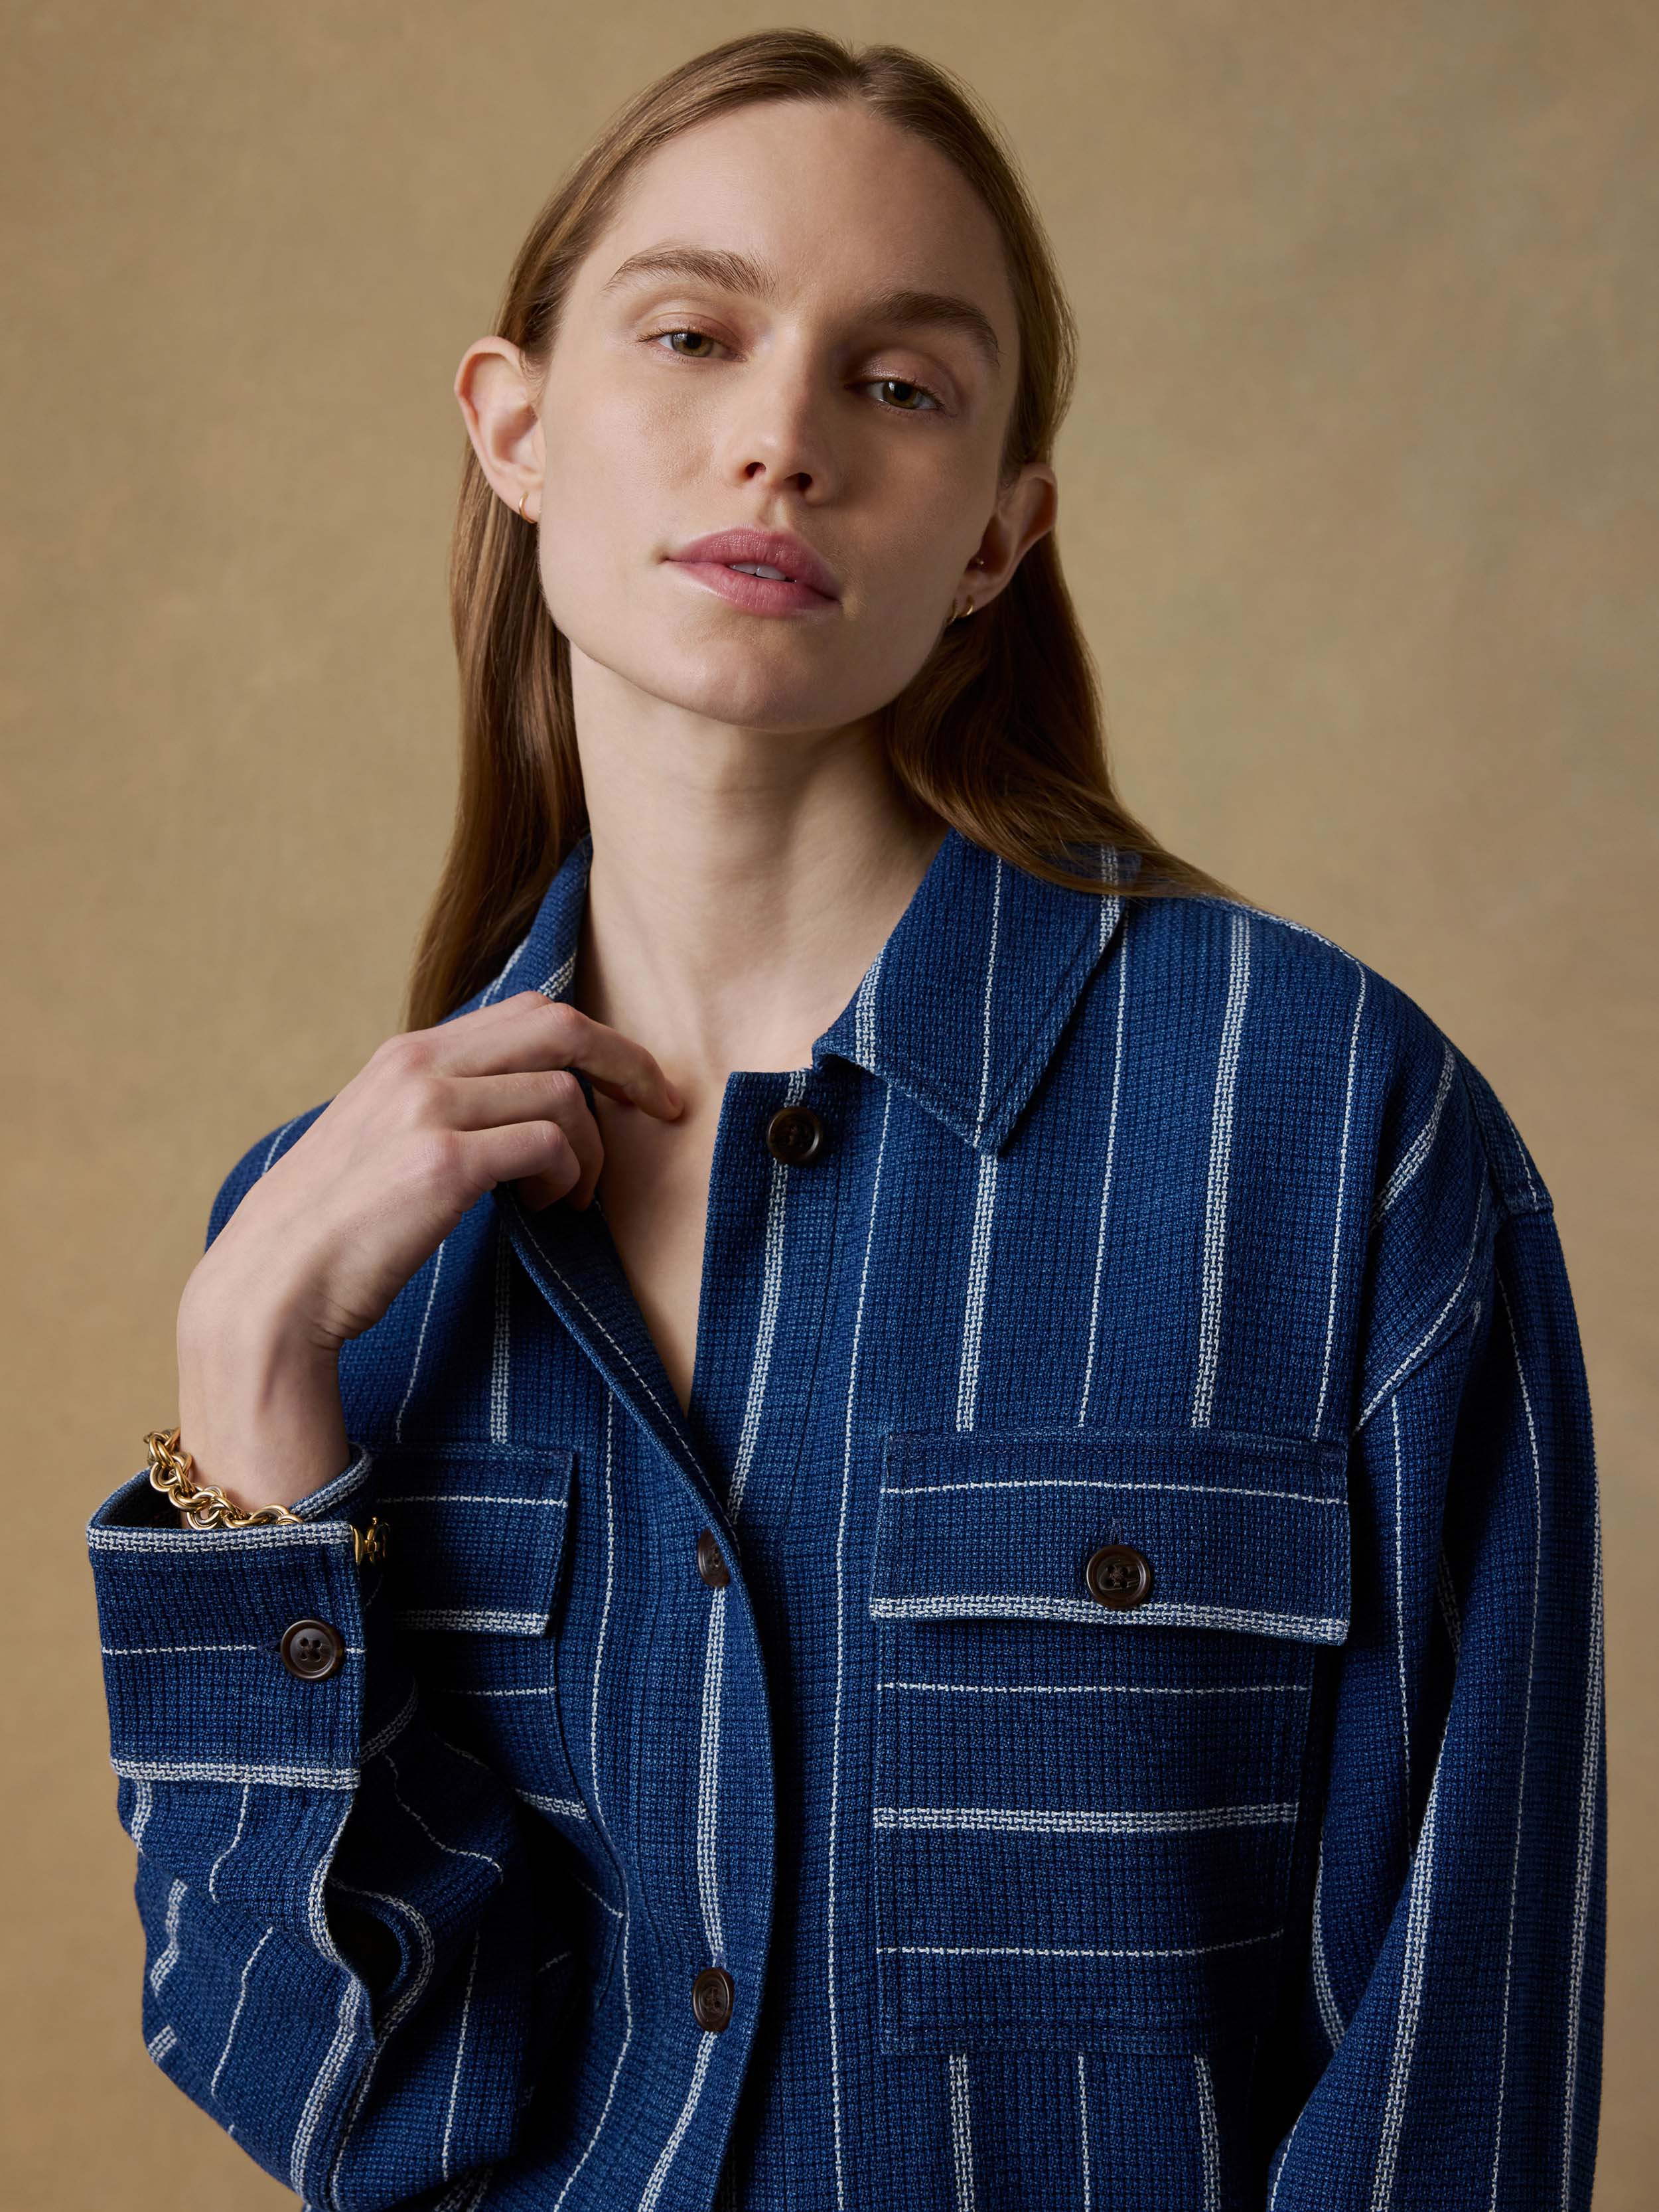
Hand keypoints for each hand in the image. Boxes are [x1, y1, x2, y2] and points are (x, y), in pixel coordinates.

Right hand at [172, 991, 681, 1510]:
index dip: (598, 1042)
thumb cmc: (333, 1235)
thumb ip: (440, 1114)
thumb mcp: (381, 1146)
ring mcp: (428, 1109)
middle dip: (628, 1065)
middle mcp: (417, 1065)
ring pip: (564, 1094)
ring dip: (594, 1150)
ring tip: (576, 1200)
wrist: (270, 1290)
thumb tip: (518, 1112)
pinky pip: (548, 1145)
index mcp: (406, 1056)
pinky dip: (571, 1177)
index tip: (636, 1085)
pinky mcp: (442, 1163)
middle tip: (662, 1112)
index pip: (529, 1011)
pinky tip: (556, 1211)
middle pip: (560, 1028)